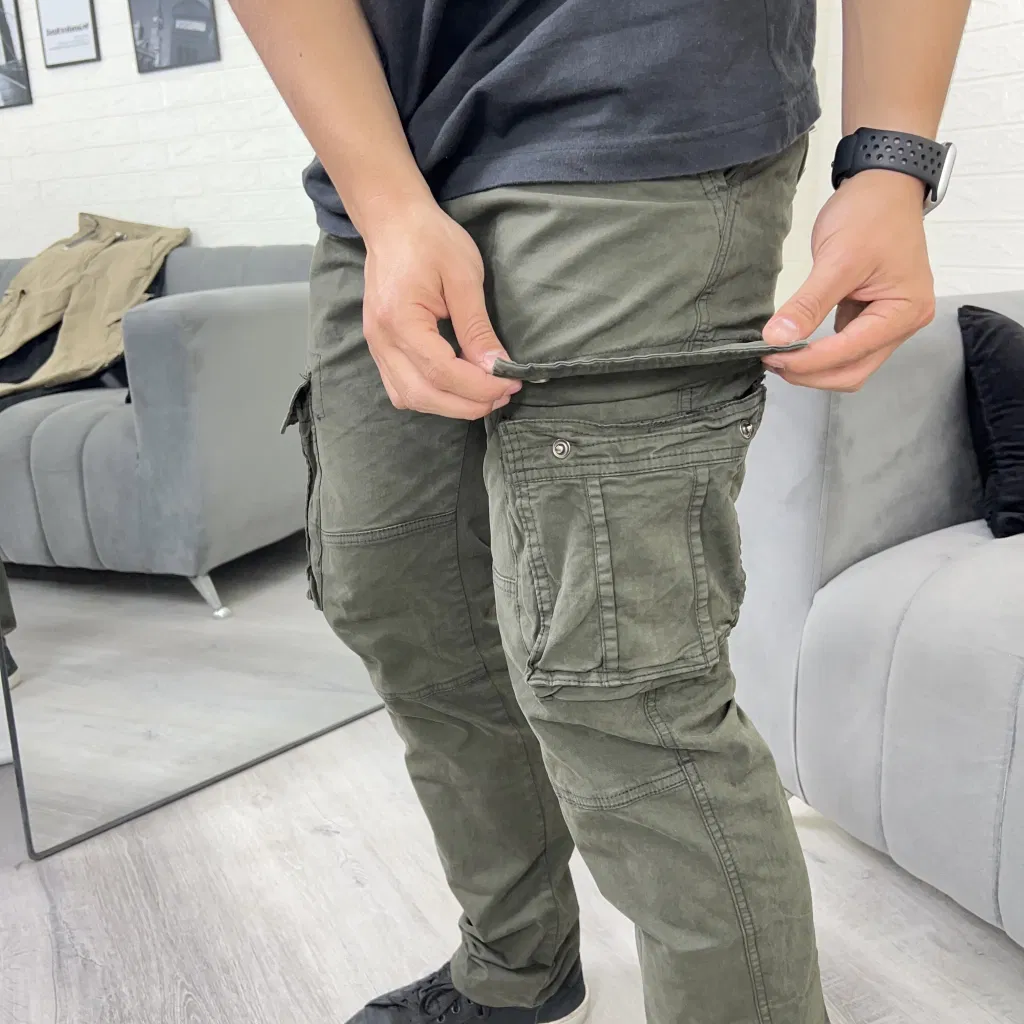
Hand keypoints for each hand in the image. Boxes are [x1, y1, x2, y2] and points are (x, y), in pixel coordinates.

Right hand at [361, 198, 520, 418]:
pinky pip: (401, 388)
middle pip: (423, 395)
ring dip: (448, 406)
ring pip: (409, 398)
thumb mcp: (463, 277)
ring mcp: (376, 346)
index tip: (510, 384)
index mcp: (400, 320)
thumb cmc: (429, 240)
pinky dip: (430, 397)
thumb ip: (477, 328)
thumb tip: (497, 367)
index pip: (442, 372)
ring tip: (484, 395)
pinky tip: (456, 389)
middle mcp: (381, 340)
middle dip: (467, 404)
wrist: (392, 222)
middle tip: (503, 396)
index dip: (479, 387)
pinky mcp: (379, 348)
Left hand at [761, 170, 935, 391]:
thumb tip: (778, 338)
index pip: (850, 353)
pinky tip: (794, 344)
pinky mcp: (873, 317)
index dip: (808, 361)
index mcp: (905, 311)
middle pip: (853, 372)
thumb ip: (808, 303)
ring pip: (849, 366)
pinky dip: (820, 353)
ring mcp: (890, 322)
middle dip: (811, 373)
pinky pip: (846, 348)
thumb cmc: (871, 214)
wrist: (885, 185)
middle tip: (772, 361)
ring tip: (779, 354)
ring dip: (814, 368)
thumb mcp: (837, 258)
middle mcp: (904, 323)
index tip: (772, 356)